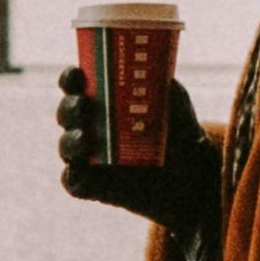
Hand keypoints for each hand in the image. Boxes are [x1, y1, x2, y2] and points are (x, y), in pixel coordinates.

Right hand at [54, 60, 222, 260]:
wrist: (193, 179)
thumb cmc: (182, 134)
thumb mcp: (178, 106)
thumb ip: (166, 88)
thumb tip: (157, 75)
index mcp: (104, 100)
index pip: (77, 84)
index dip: (70, 78)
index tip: (76, 74)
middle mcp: (91, 125)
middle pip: (67, 112)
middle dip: (69, 107)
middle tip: (84, 106)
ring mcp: (89, 156)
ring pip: (66, 145)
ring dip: (71, 140)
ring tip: (86, 139)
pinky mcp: (93, 186)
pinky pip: (73, 182)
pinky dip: (73, 177)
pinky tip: (82, 173)